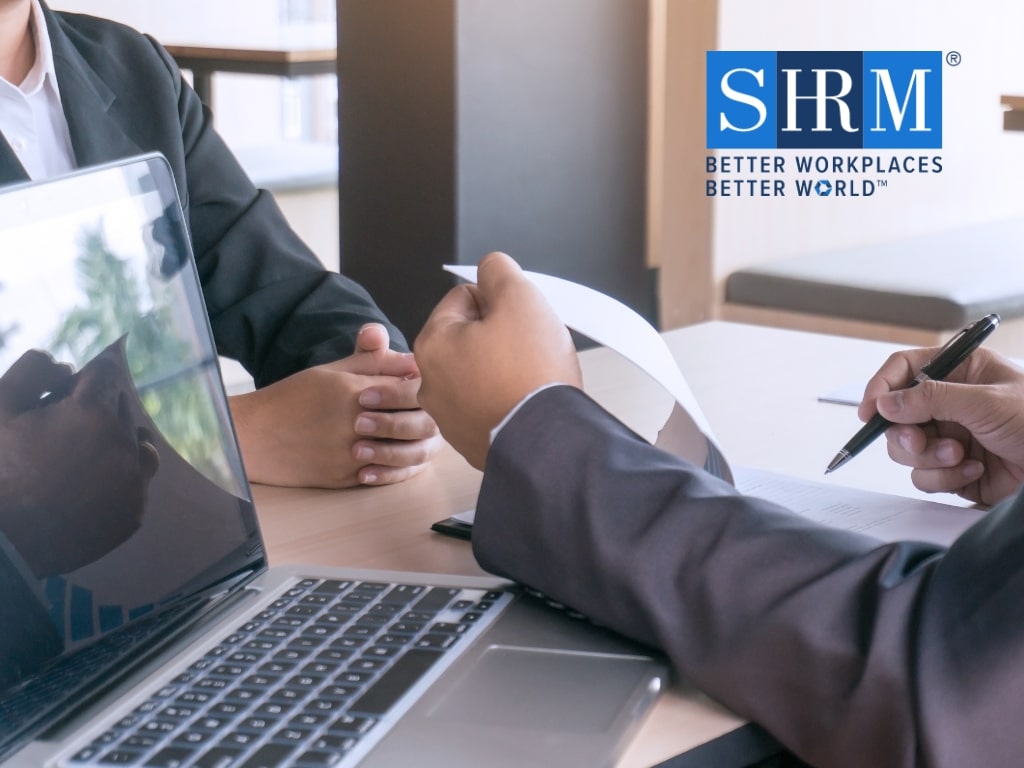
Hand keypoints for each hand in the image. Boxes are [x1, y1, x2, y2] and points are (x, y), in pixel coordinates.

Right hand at [0, 344, 158, 577]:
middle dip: (98, 411)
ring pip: (140, 445)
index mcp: (93, 413)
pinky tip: (86, 488)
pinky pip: (137, 482)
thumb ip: (33, 370)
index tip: (62, 397)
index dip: (81, 382)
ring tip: (81, 457)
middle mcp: (124, 445)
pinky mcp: (135, 512)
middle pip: (123, 408)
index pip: (107, 374)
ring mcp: (134, 481)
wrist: (2, 544)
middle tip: (60, 432)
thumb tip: (66, 366)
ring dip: (118, 442)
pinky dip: (119, 478)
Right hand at [230, 323, 440, 487]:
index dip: (425, 388)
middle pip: (415, 422)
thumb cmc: (292, 398)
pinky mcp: (344, 478)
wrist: (253, 436)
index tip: (426, 386)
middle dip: (428, 416)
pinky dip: (395, 465)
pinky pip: (384, 474)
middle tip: (430, 412)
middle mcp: (355, 424)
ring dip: (413, 442)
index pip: (412, 389)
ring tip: (415, 433)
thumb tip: (411, 360)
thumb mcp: (331, 371)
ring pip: (404, 451)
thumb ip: (373, 363)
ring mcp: (351, 455)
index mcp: (354, 392)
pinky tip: (395, 454)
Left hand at [414, 252, 581, 468]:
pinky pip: (487, 405)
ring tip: (527, 379)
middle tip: (527, 350)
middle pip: (469, 336)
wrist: (549, 441)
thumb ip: (499, 271)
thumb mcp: (520, 297)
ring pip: (479, 372)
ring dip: (502, 368)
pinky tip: (524, 403)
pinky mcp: (469, 440)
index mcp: (433, 343)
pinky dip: (505, 400)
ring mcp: (448, 416)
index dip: (499, 303)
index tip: (518, 322)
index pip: (464, 298)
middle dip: (499, 337)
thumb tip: (490, 267)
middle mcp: (430, 382)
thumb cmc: (532, 372)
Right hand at [859, 346, 1023, 504]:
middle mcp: (950, 403)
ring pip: (906, 450)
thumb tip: (884, 403)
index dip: (881, 387)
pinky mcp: (954, 470)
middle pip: (897, 415)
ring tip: (959, 457)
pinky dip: (945, 478)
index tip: (869, 412)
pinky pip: (925, 477)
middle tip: (918, 441)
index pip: (905, 369)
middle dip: (905, 433)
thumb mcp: (987, 402)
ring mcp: (951, 437)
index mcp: (961, 371)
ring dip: (928, 458)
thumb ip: (931, 399)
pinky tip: (974, 472)